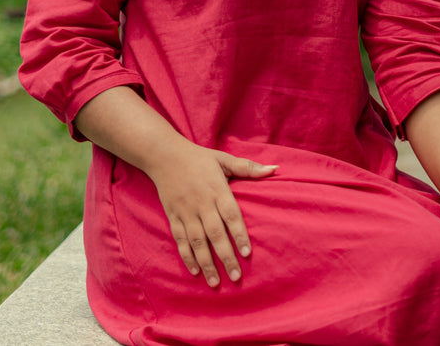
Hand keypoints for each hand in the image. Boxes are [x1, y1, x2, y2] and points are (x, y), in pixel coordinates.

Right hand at [144, 141, 277, 286]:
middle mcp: (201, 203)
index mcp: (217, 190)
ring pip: (196, 241)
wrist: (165, 155)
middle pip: (215, 234)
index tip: (247, 253)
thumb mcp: (224, 159)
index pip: (231, 215)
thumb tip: (274, 169)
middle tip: (236, 277)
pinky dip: (187, 256)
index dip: (239, 234)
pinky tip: (196, 272)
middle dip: (225, 256)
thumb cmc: (200, 159)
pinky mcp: (173, 216)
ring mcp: (186, 212)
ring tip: (216, 282)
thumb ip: (248, 168)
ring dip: (206, 263)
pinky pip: (180, 240)